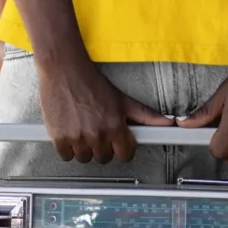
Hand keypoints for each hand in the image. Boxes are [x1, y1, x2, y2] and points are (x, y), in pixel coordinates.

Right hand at [37, 59, 173, 163]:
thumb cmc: (91, 82)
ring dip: (84, 147)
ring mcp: (77, 138)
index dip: (122, 147)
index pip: (125, 155)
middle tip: (97, 128)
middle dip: (102, 145)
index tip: (117, 141)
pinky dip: (67, 147)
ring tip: (83, 127)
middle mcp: (97, 135)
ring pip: (85, 158)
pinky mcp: (59, 138)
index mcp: (115, 126)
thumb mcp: (122, 98)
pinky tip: (70, 130)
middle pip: (104, 157)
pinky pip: (66, 156)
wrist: (64, 69)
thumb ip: (145, 115)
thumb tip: (168, 123)